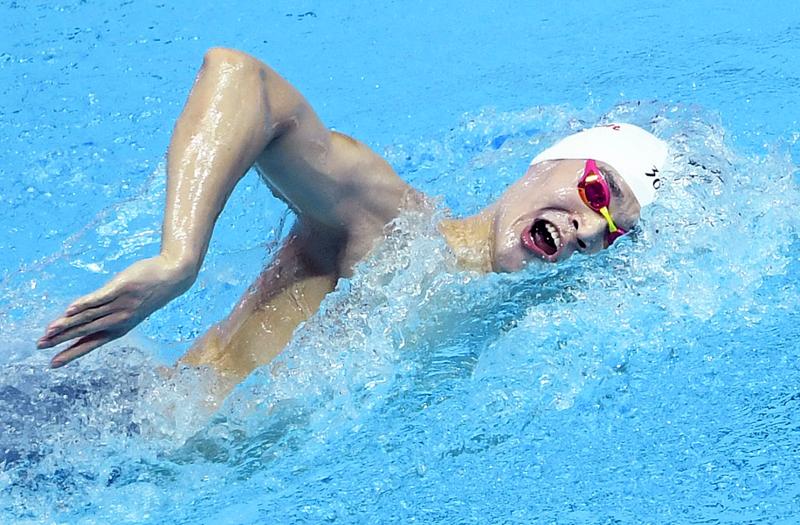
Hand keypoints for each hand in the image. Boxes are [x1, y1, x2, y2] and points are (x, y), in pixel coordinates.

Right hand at [37, 255, 195, 367]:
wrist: (173, 276)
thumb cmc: (148, 292)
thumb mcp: (129, 308)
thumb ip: (107, 314)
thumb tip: (82, 318)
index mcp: (120, 328)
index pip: (91, 343)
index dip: (72, 353)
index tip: (53, 363)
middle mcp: (119, 319)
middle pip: (85, 330)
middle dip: (62, 340)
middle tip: (41, 346)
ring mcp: (121, 304)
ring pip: (89, 317)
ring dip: (67, 324)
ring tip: (48, 331)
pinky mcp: (122, 288)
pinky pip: (99, 298)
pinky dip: (83, 304)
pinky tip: (68, 310)